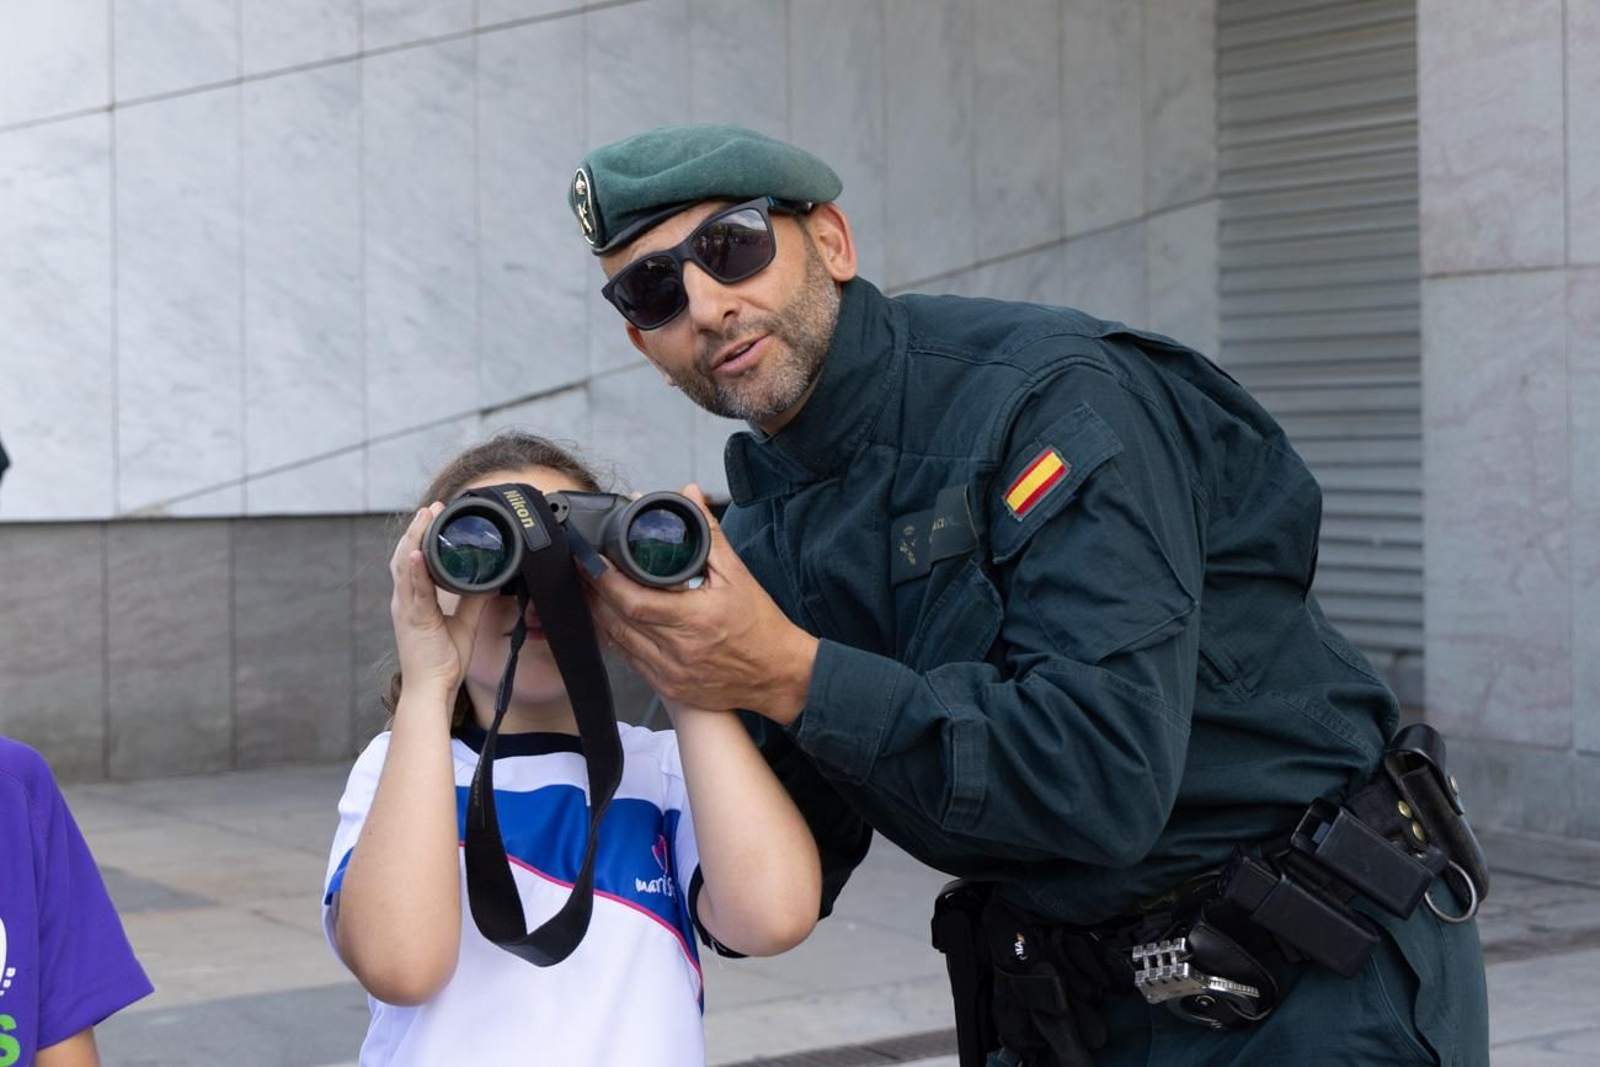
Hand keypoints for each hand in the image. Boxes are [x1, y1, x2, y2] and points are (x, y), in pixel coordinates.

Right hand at [389, 503, 490, 698]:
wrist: (433, 688)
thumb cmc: (443, 661)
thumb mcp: (464, 623)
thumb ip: (473, 600)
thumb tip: (489, 581)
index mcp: (413, 601)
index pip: (413, 561)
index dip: (420, 537)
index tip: (433, 515)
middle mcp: (405, 601)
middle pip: (404, 556)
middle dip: (417, 529)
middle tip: (431, 507)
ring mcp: (406, 609)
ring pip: (404, 566)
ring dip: (414, 539)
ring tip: (424, 517)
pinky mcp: (413, 620)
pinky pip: (413, 591)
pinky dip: (415, 570)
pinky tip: (418, 553)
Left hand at [587, 485, 817, 724]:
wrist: (779, 675)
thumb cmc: (761, 625)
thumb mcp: (738, 574)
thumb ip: (708, 533)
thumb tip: (689, 494)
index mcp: (696, 619)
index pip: (635, 601)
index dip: (606, 579)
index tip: (591, 558)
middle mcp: (679, 650)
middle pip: (618, 621)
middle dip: (594, 592)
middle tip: (581, 568)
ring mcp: (671, 673)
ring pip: (619, 643)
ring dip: (599, 615)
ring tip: (588, 589)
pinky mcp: (670, 687)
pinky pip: (630, 662)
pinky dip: (615, 638)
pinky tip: (609, 621)